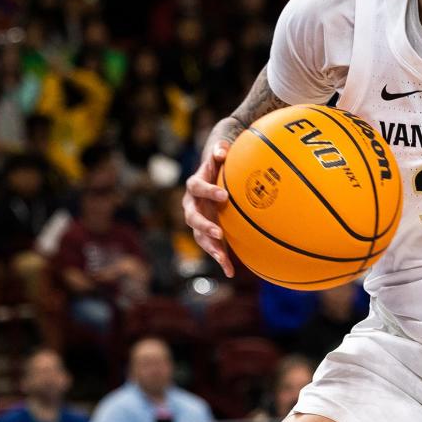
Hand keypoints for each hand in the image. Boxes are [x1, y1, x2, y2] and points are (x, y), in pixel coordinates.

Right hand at [182, 141, 234, 276]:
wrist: (212, 176)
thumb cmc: (219, 164)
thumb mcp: (218, 156)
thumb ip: (219, 152)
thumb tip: (222, 150)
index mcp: (194, 185)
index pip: (197, 187)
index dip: (208, 191)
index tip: (224, 195)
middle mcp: (191, 205)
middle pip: (192, 217)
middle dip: (205, 226)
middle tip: (218, 232)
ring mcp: (197, 221)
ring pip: (199, 237)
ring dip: (211, 247)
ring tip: (222, 257)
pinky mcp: (207, 233)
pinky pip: (212, 247)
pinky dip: (221, 259)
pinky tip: (230, 272)